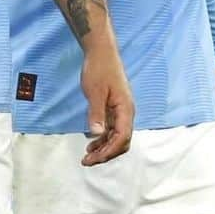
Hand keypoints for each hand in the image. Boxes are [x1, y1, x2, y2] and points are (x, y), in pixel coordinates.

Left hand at [80, 41, 134, 164]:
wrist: (101, 52)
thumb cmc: (99, 69)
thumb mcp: (95, 91)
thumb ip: (96, 113)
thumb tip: (96, 134)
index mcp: (125, 109)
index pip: (122, 138)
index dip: (109, 151)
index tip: (93, 158)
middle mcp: (126, 113)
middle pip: (121, 142)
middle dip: (106, 154)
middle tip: (87, 161)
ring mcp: (120, 111)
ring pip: (116, 137)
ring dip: (104, 148)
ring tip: (87, 156)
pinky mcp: (113, 109)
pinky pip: (111, 130)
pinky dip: (103, 139)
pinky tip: (91, 143)